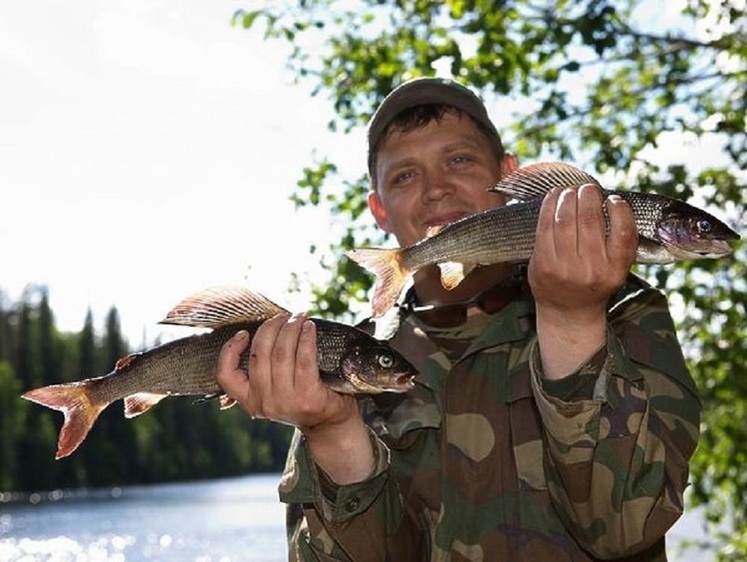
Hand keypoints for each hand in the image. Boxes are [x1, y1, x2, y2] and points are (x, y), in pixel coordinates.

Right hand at [215, 313, 374, 482]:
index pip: (225, 375)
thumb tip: (261, 332)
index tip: (243, 333)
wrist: (330, 424)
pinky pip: (304, 358)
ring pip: (281, 353)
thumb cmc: (302, 398)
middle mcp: (264, 402)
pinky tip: (309, 327)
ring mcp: (285, 400)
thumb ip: (263, 372)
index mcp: (250, 400)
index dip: (230, 350)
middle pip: (259, 353)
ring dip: (290, 328)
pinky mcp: (307, 396)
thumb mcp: (274, 391)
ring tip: (298, 317)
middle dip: (270, 327)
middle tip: (283, 316)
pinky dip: (306, 338)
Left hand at [529, 184, 637, 377]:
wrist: (568, 312)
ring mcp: (565, 268)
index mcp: (615, 269)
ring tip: (570, 191)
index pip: (624, 232)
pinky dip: (549, 207)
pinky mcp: (543, 265)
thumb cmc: (593, 282)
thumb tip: (610, 200)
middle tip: (587, 189)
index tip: (613, 199)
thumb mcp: (615, 268)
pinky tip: (553, 197)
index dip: (620, 210)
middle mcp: (592, 270)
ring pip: (565, 220)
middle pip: (591, 220)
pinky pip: (545, 228)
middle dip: (589, 196)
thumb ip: (617, 241)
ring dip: (568, 198)